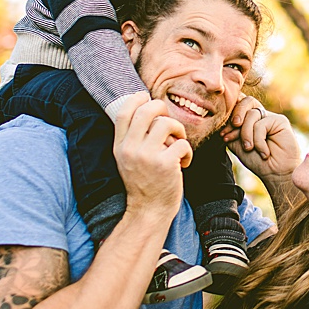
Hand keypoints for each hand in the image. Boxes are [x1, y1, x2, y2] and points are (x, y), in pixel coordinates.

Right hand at [113, 98, 188, 221]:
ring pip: (167, 123)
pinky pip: (183, 143)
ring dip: (178, 131)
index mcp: (120, 146)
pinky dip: (188, 152)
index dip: (137, 99)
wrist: (149, 210)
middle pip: (147, 110)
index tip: (147, 97)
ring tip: (178, 145)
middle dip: (163, 108)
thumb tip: (147, 108)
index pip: (124, 112)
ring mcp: (147, 156)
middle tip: (169, 121)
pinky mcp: (165, 164)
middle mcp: (130, 149)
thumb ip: (133, 138)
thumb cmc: (144, 182)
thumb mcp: (128, 159)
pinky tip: (183, 163)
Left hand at [220, 96, 299, 180]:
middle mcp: (260, 116)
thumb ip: (231, 129)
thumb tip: (224, 116)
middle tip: (235, 126)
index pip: (239, 105)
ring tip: (249, 148)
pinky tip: (264, 152)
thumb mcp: (237, 143)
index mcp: (249, 119)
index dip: (229, 115)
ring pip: (252, 115)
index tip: (223, 135)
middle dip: (236, 113)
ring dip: (246, 134)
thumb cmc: (256, 160)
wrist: (274, 172)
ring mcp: (270, 117)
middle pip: (246, 101)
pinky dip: (258, 141)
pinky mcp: (280, 121)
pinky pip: (261, 125)